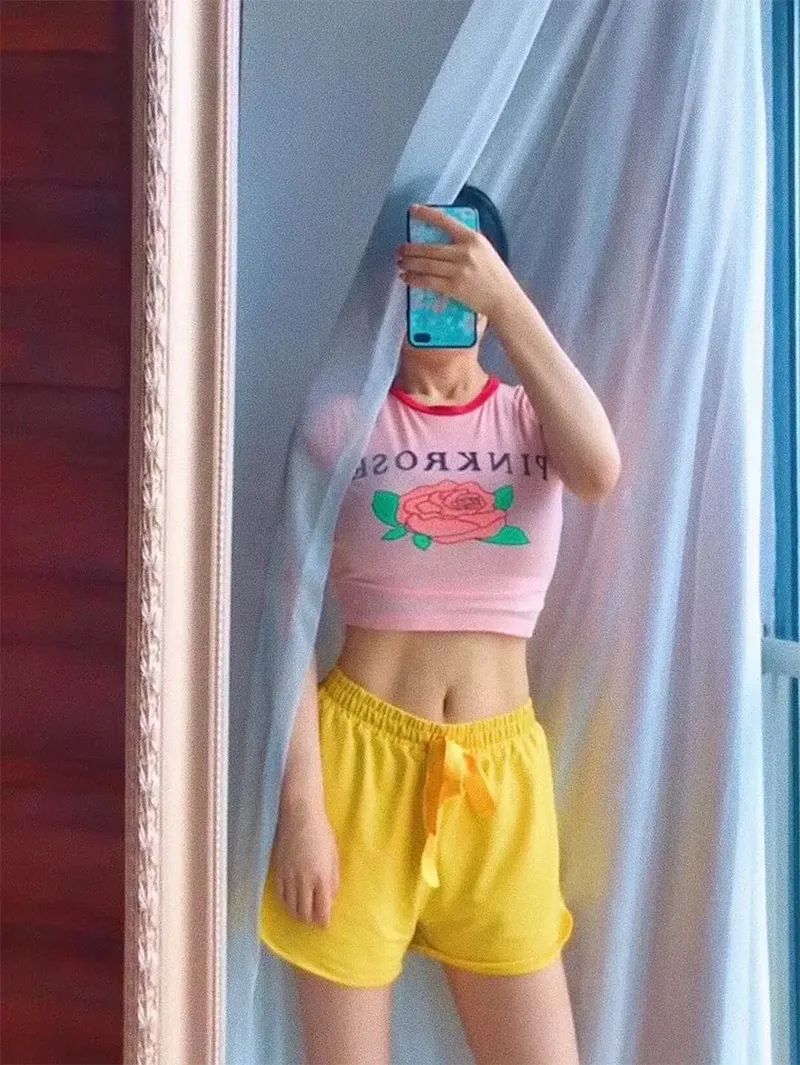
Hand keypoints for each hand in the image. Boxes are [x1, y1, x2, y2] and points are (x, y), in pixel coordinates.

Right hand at [270, 798, 339, 927]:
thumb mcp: (334, 856)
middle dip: (310, 920)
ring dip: (297, 914)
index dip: (323, 921)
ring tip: (302, 914)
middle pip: (304, 912)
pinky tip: (290, 903)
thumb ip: (333, 879)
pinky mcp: (278, 870)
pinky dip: (285, 903)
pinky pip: (280, 895)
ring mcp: (289, 876)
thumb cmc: (322, 833)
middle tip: (314, 920)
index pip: (321, 909)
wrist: (300, 815)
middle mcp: (304, 880)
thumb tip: (330, 898)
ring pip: (291, 906)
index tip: (325, 924)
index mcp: (322, 877)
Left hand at [396, 203, 519, 319]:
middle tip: (400, 249)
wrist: (504, 299)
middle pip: (429, 248)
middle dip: (410, 249)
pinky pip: (428, 281)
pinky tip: (407, 278)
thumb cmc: (495, 275)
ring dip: (409, 264)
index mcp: (473, 238)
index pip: (445, 221)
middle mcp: (464, 252)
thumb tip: (443, 238)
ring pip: (426, 265)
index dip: (426, 214)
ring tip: (400, 263)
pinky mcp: (454, 287)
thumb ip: (466, 243)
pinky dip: (414, 279)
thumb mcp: (485, 250)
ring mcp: (458, 270)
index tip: (413, 210)